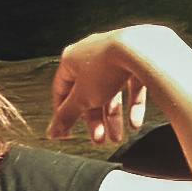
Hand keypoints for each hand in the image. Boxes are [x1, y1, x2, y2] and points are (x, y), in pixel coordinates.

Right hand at [51, 25, 175, 146]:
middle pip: (88, 94)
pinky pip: (131, 85)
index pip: (61, 90)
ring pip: (111, 92)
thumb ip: (67, 116)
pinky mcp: (136, 60)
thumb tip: (51, 133)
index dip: (63, 113)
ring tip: (117, 139)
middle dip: (94, 120)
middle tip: (99, 141)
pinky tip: (135, 124)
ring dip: (113, 117)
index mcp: (71, 59)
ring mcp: (115, 56)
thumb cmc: (105, 70)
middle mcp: (91, 55)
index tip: (68, 133)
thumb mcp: (82, 98)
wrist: (140, 50)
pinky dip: (133, 105)